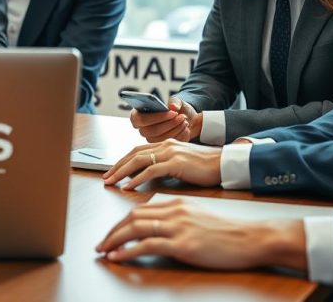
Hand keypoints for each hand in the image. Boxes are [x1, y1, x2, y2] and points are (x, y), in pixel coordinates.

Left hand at [97, 199, 306, 271]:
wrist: (252, 238)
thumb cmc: (229, 232)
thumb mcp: (198, 217)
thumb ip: (178, 218)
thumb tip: (160, 227)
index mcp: (176, 203)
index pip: (140, 209)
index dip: (121, 221)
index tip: (111, 232)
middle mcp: (174, 211)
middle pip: (133, 216)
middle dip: (112, 230)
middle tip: (101, 243)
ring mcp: (178, 227)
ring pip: (135, 228)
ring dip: (114, 240)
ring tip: (103, 250)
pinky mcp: (183, 244)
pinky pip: (147, 245)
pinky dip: (127, 251)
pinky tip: (118, 257)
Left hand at [102, 139, 222, 189]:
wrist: (226, 164)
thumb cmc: (207, 168)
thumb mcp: (182, 164)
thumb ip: (166, 167)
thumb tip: (149, 177)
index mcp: (167, 145)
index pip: (138, 151)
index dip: (123, 161)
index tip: (112, 172)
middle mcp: (166, 145)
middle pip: (134, 155)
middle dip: (117, 167)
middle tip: (105, 178)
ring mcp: (171, 153)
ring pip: (138, 161)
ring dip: (122, 172)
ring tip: (111, 182)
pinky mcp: (176, 163)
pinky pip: (151, 170)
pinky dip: (137, 179)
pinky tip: (129, 186)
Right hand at [128, 97, 196, 141]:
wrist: (186, 118)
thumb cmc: (176, 109)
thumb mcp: (176, 101)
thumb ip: (174, 101)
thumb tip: (173, 106)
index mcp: (138, 116)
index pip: (140, 120)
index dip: (156, 117)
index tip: (173, 112)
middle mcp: (142, 129)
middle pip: (151, 131)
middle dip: (169, 124)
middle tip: (181, 117)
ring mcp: (151, 139)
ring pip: (161, 138)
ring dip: (175, 129)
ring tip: (184, 120)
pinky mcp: (161, 146)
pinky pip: (169, 144)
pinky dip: (180, 134)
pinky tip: (185, 127)